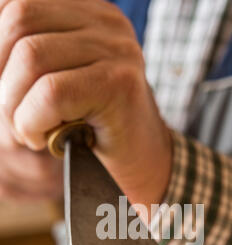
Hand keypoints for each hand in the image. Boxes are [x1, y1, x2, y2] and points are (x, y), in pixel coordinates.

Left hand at [0, 0, 171, 212]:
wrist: (140, 164)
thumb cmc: (90, 130)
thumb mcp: (53, 84)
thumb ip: (23, 62)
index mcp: (86, 13)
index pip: (15, 6)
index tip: (3, 92)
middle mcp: (105, 22)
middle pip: (19, 21)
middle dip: (0, 79)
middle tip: (11, 119)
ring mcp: (117, 50)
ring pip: (31, 57)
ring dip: (13, 108)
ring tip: (27, 132)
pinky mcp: (119, 84)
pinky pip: (51, 94)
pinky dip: (31, 123)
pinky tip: (41, 141)